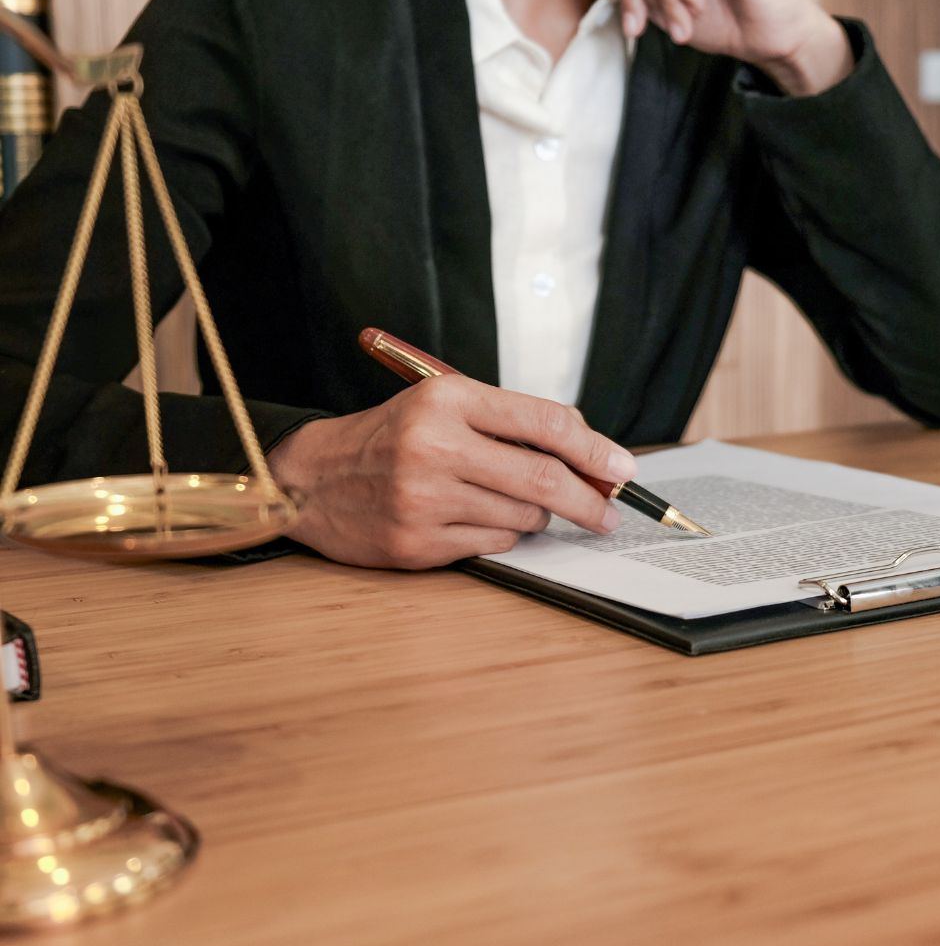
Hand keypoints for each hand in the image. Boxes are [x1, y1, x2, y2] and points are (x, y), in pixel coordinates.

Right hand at [266, 376, 636, 568]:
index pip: (544, 422)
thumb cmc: (391, 438)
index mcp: (448, 400)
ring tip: (503, 500)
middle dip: (589, 500)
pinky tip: (472, 518)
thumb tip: (589, 453)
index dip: (595, 449)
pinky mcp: (416, 543)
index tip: (622, 470)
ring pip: (523, 518)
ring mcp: (425, 499)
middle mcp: (436, 446)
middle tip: (608, 513)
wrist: (312, 478)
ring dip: (534, 516)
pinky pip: (494, 545)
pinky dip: (501, 535)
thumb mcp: (444, 407)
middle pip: (544, 479)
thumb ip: (511, 422)